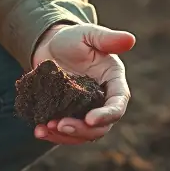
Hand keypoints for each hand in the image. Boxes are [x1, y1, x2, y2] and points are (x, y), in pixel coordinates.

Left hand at [29, 22, 134, 145]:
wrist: (50, 46)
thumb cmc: (72, 38)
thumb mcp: (88, 34)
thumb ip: (107, 38)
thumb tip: (130, 39)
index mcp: (114, 82)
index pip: (117, 104)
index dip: (107, 114)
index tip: (90, 119)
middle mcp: (103, 101)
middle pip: (101, 126)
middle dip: (82, 130)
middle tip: (60, 125)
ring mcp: (85, 111)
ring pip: (83, 134)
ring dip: (65, 136)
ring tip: (44, 129)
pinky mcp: (68, 116)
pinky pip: (65, 132)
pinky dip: (53, 135)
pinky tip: (39, 130)